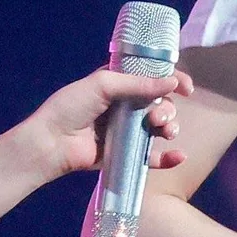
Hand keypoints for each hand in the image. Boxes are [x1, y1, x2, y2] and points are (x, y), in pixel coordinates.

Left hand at [20, 66, 194, 181]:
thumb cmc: (71, 107)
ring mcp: (127, 131)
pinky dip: (168, 158)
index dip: (172, 80)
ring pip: (160, 128)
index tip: (186, 88)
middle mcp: (125, 106)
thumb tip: (173, 82)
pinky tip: (179, 156)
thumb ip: (139, 83)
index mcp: (119, 84)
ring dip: (170, 128)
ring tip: (164, 132)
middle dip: (167, 108)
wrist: (51, 143)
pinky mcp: (125, 154)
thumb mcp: (104, 85)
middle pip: (160, 103)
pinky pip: (152, 157)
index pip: (152, 78)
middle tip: (158, 117)